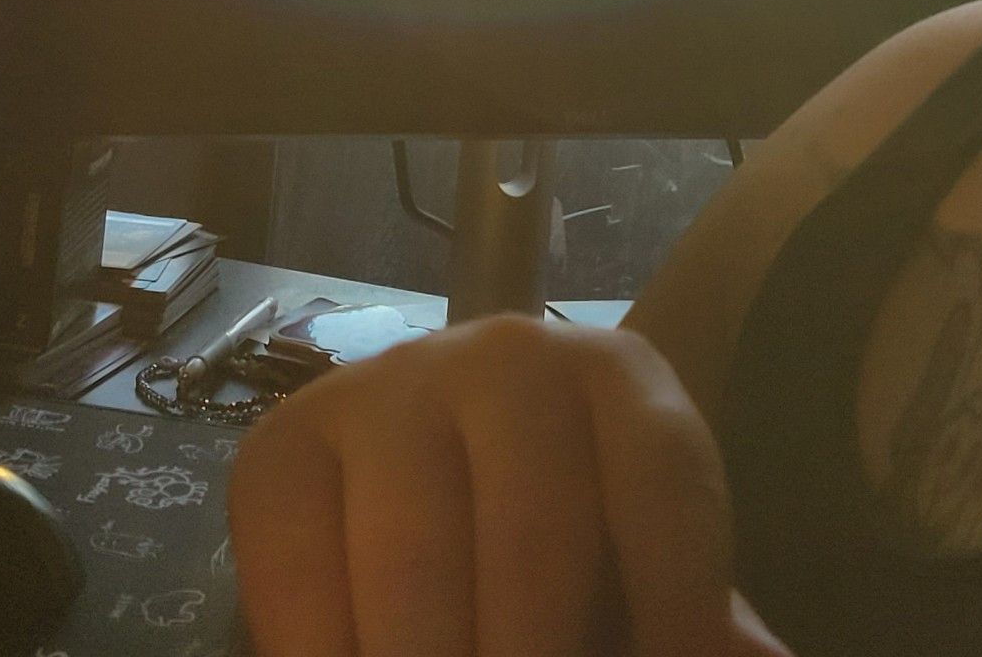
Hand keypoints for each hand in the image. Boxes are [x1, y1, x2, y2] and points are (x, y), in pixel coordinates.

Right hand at [229, 314, 791, 656]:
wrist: (437, 485)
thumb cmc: (571, 545)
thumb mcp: (646, 577)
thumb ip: (696, 620)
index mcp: (620, 379)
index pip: (662, 483)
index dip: (675, 606)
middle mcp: (508, 355)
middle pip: (535, 532)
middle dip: (534, 653)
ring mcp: (391, 387)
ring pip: (415, 560)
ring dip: (432, 656)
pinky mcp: (286, 446)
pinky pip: (297, 569)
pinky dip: (323, 650)